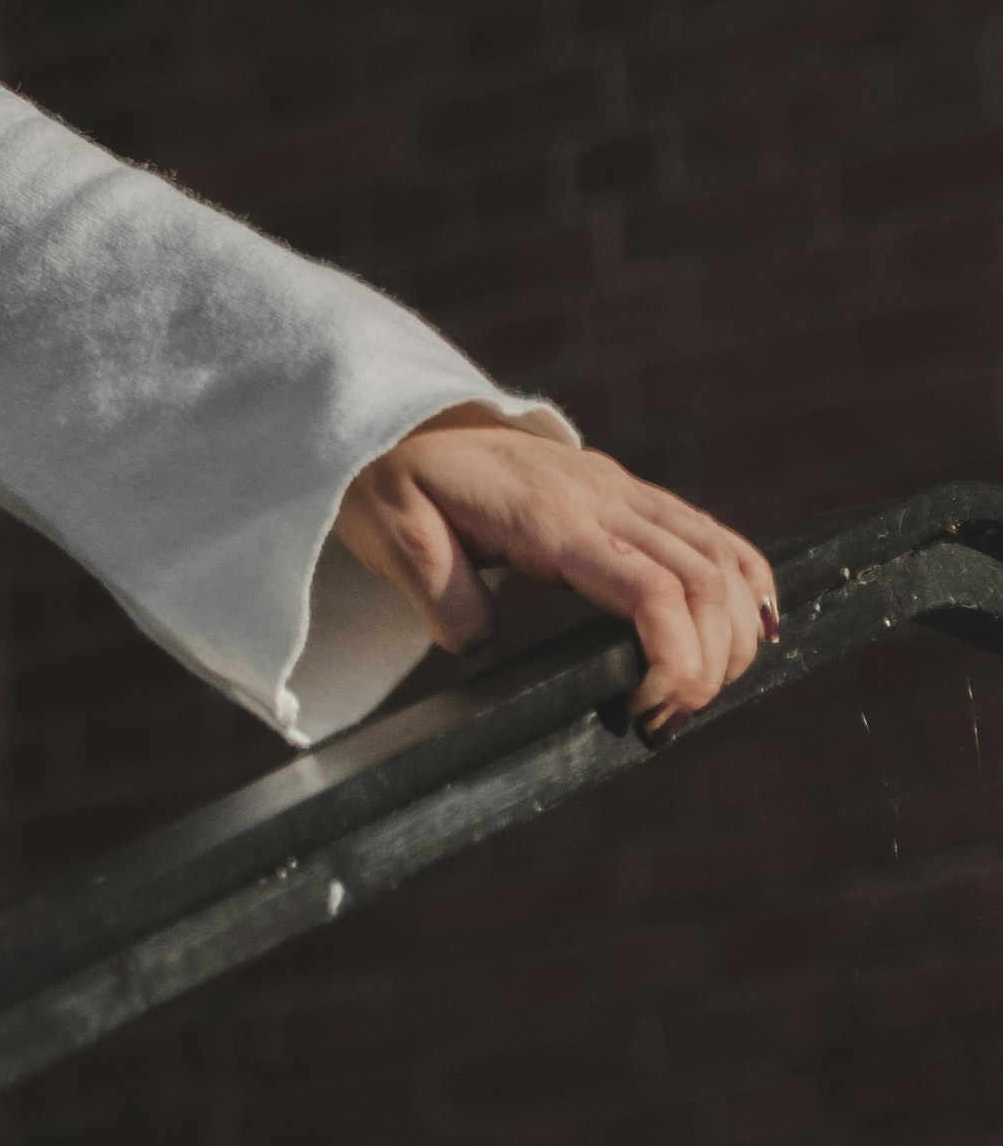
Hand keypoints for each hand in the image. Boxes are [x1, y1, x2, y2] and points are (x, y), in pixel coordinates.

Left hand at [333, 413, 778, 740]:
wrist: (397, 426)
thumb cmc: (395, 487)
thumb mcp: (394, 538)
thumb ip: (440, 595)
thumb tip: (483, 642)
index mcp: (550, 517)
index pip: (650, 588)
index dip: (676, 659)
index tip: (649, 711)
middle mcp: (602, 497)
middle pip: (704, 580)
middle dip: (711, 662)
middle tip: (671, 719)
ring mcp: (622, 491)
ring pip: (721, 556)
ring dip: (736, 631)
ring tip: (705, 690)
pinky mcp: (629, 495)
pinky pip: (710, 534)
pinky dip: (745, 583)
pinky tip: (751, 629)